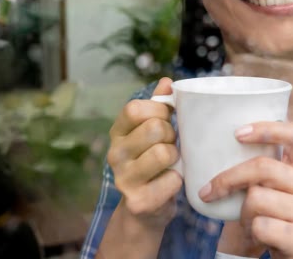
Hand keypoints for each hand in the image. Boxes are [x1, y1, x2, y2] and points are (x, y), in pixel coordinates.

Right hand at [105, 78, 182, 227]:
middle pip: (154, 128)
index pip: (134, 108)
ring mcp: (123, 179)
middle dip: (171, 134)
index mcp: (117, 133)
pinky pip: (172, 180)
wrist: (144, 211)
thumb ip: (159, 107)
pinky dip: (178, 181)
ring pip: (164, 153)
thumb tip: (167, 81)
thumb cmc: (153, 163)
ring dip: (175, 158)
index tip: (167, 119)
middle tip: (170, 144)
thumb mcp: (152, 133)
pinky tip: (170, 183)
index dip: (159, 110)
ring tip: (171, 163)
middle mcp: (114, 154)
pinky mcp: (138, 201)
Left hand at [201, 121, 292, 258]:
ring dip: (244, 215)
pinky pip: (261, 226)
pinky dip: (253, 235)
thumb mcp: (282, 197)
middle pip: (263, 168)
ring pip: (257, 199)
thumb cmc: (283, 229)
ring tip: (253, 226)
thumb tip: (219, 152)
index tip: (238, 134)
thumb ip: (267, 176)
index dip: (266, 129)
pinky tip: (264, 241)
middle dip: (229, 179)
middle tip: (209, 191)